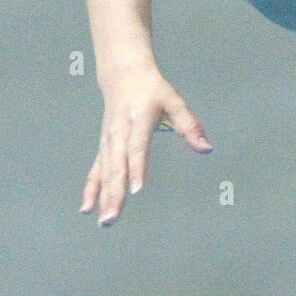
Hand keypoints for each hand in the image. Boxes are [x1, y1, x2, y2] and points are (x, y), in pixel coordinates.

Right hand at [80, 63, 211, 224]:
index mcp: (137, 120)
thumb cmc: (151, 89)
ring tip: (106, 221)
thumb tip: (207, 148)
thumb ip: (189, 126)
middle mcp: (119, 132)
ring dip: (103, 197)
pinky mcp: (103, 146)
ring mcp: (108, 141)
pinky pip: (96, 170)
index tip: (136, 190)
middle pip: (116, 165)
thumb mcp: (174, 101)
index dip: (136, 168)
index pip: (136, 147)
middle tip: (113, 217)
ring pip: (105, 172)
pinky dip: (91, 189)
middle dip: (114, 193)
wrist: (123, 74)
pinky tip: (88, 209)